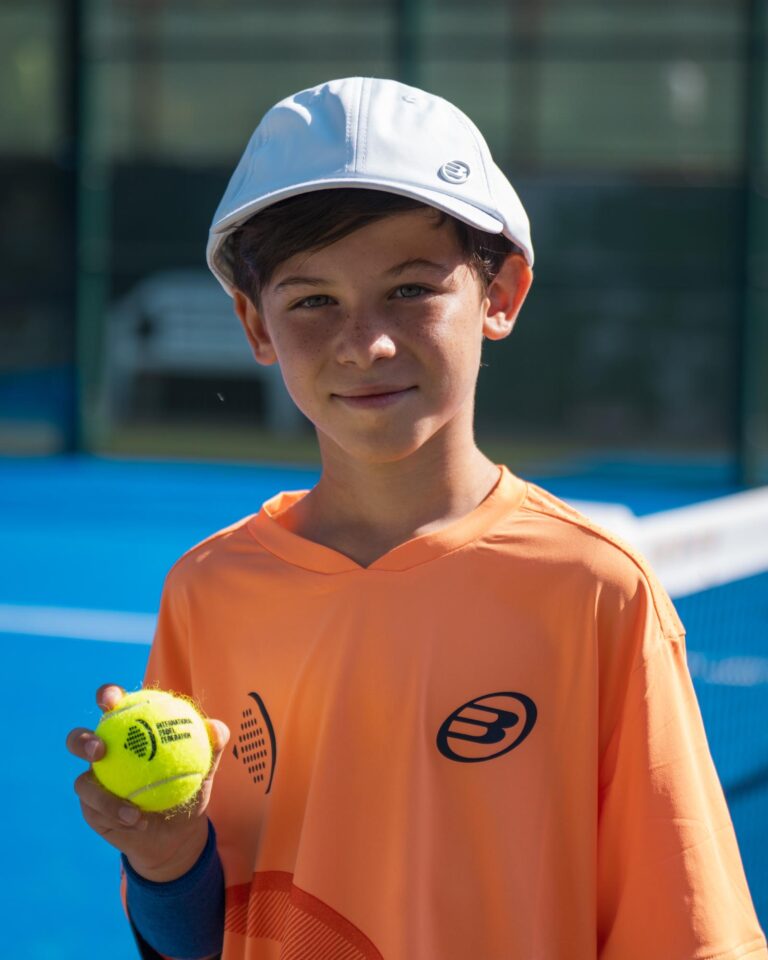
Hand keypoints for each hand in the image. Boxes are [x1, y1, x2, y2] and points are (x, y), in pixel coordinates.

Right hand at [67, 683, 229, 881]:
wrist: (177, 831)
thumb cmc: (189, 785)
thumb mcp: (204, 766)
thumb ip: (211, 744)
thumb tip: (216, 728)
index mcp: (127, 730)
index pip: (112, 706)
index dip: (106, 696)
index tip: (112, 699)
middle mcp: (105, 752)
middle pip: (79, 739)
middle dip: (82, 740)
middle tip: (101, 749)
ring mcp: (93, 782)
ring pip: (83, 783)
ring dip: (103, 795)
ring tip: (127, 802)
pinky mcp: (91, 809)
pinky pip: (97, 810)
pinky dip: (117, 814)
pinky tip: (137, 819)